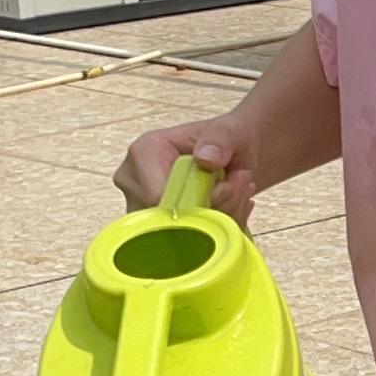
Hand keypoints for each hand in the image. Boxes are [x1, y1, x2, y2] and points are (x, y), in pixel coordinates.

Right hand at [116, 114, 262, 223]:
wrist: (234, 154)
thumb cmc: (226, 140)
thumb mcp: (229, 131)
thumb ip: (219, 140)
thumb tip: (207, 158)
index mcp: (142, 154)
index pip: (156, 197)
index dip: (196, 201)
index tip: (225, 186)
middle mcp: (135, 184)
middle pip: (170, 220)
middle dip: (215, 207)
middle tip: (240, 184)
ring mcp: (145, 210)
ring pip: (183, 235)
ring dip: (222, 217)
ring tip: (238, 190)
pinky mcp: (161, 229)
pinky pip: (192, 244)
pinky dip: (220, 229)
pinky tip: (233, 206)